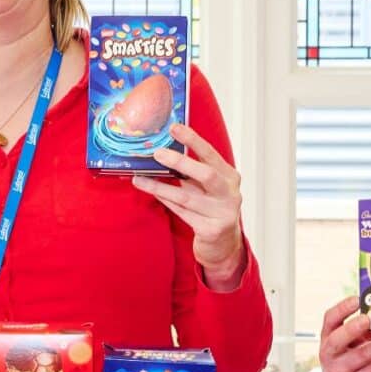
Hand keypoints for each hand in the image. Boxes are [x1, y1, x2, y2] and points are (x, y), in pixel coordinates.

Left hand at [135, 123, 248, 289]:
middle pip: (206, 174)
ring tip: (140, 178)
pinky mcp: (211, 230)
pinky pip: (182, 212)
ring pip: (186, 197)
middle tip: (157, 153)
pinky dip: (165, 201)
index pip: (211, 154)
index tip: (174, 127)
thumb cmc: (211, 208)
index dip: (193, 139)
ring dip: (160, 186)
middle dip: (181, 162)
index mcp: (230, 177)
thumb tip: (162, 152)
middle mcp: (230, 194)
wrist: (223, 244)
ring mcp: (222, 213)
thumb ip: (193, 172)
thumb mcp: (207, 188)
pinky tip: (152, 192)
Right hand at [317, 294, 370, 371]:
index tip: (356, 300)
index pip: (330, 319)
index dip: (342, 308)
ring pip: (364, 355)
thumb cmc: (345, 359)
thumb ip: (361, 329)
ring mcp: (342, 371)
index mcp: (328, 337)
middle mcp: (330, 355)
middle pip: (338, 340)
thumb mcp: (347, 342)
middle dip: (353, 328)